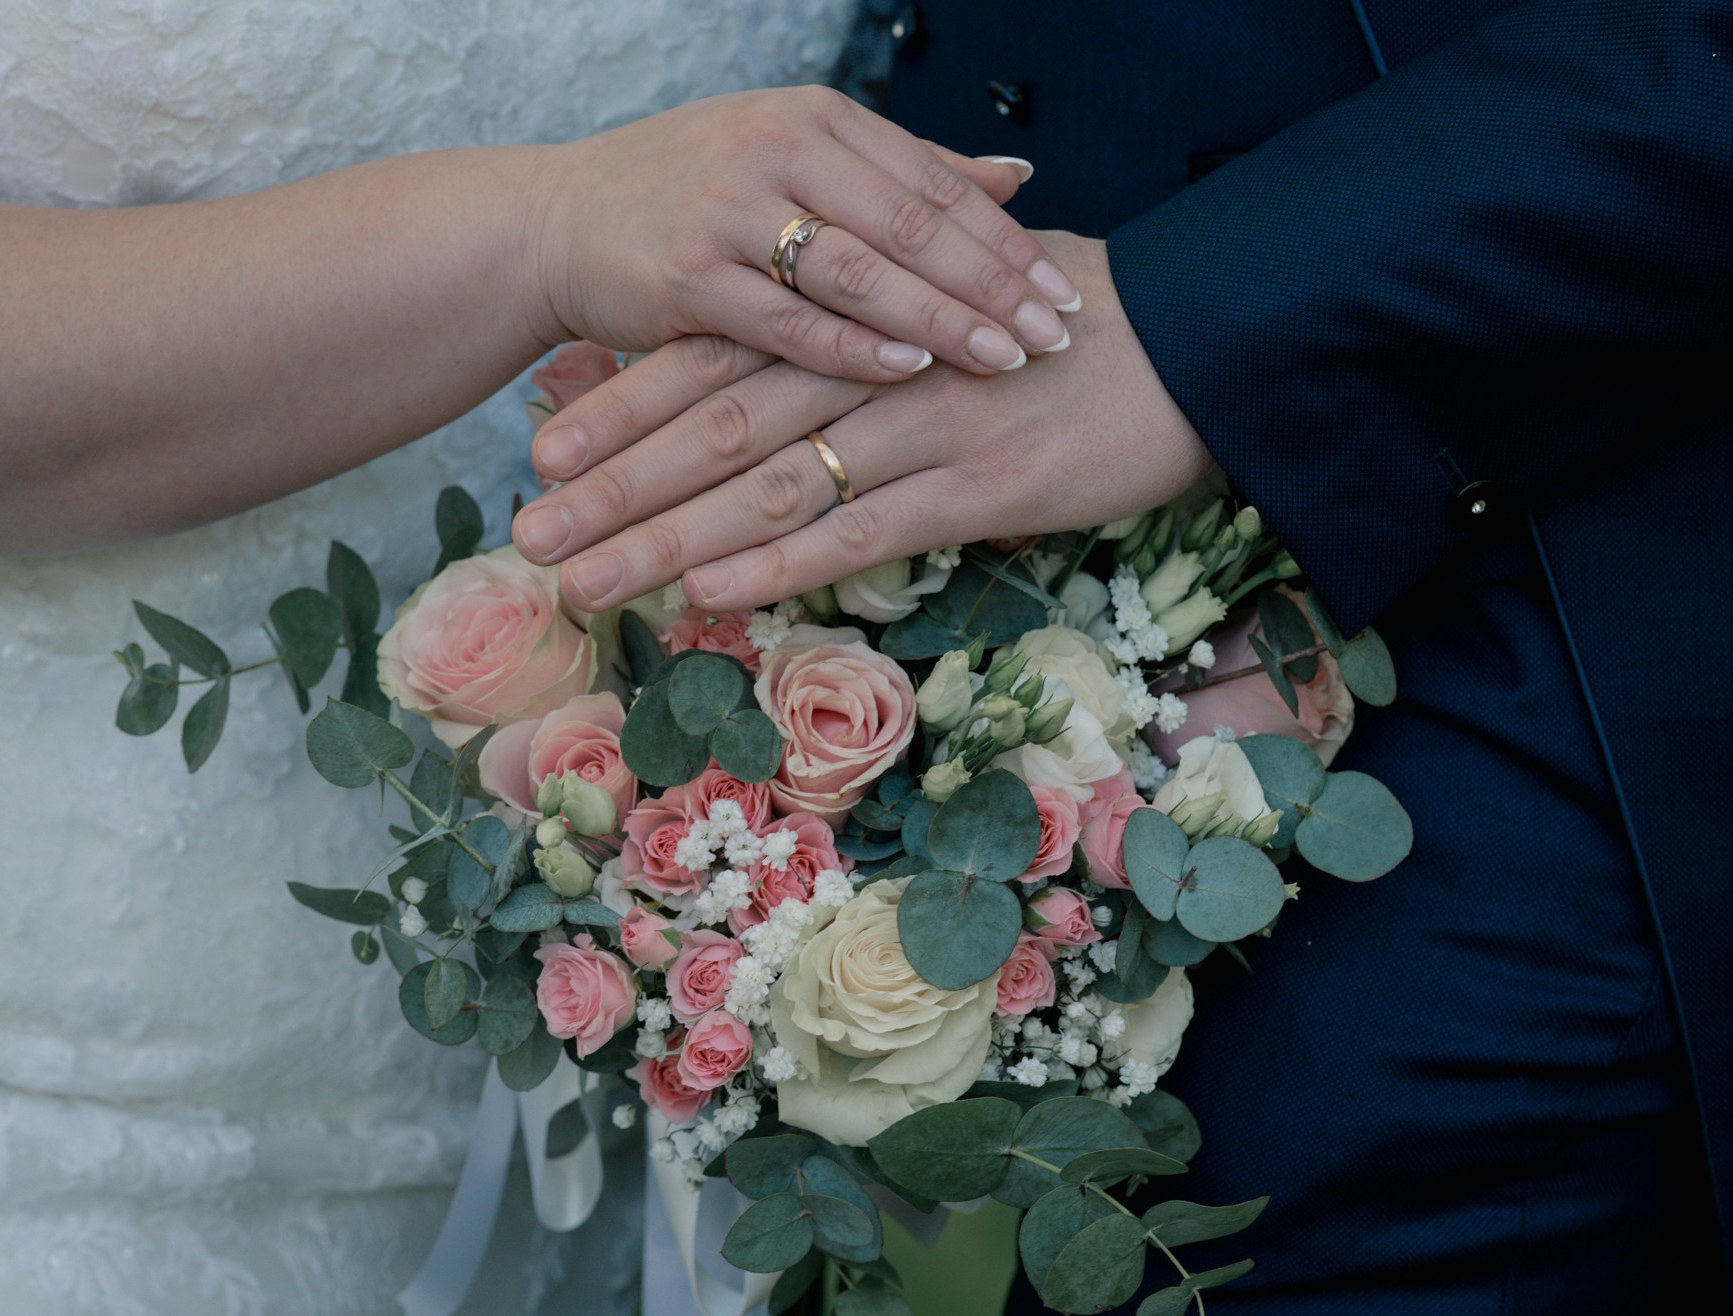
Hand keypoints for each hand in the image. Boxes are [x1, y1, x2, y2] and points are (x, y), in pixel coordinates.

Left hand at [511, 232, 1214, 611]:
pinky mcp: (981, 487)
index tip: (542, 449)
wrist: (1201, 338)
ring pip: (768, 483)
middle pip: (715, 424)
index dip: (622, 403)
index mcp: (858, 315)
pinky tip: (707, 591)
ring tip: (584, 582)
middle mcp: (874, 362)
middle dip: (615, 483)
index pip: (714, 357)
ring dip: (665, 536)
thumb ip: (863, 335)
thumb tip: (783, 380)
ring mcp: (924, 423)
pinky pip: (859, 529)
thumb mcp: (953, 307)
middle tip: (531, 534)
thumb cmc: (1068, 325)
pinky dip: (778, 560)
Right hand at [530, 87, 1082, 407]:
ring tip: (1007, 359)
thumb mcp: (796, 159)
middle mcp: (777, 150)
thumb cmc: (687, 197)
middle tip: (1058, 334)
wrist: (553, 223)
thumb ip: (904, 173)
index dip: (1008, 240)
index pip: (935, 182)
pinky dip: (853, 348)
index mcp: (816, 118)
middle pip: (912, 224)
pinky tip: (911, 372)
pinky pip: (789, 322)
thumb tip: (1016, 180)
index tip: (1067, 291)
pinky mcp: (688, 278)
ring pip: (860, 271)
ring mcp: (729, 212)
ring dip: (941, 319)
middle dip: (994, 284)